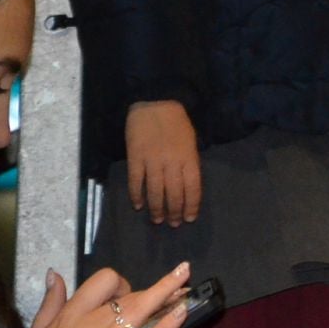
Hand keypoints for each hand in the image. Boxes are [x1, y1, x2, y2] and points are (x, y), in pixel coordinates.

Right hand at [17, 264, 189, 327]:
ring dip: (168, 292)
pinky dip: (168, 324)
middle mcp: (93, 322)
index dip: (119, 283)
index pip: (103, 281)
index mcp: (71, 314)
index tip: (125, 292)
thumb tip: (55, 274)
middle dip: (155, 287)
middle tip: (179, 277)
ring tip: (186, 280)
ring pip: (143, 309)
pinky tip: (182, 312)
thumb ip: (49, 304)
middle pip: (129, 295)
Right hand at [126, 101, 200, 225]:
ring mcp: (152, 161)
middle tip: (173, 224)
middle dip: (175, 211)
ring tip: (158, 220)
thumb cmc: (177, 123)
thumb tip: (188, 185)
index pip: (193, 187)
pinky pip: (137, 181)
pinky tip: (139, 206)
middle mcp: (172, 162)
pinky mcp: (135, 158)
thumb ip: (190, 162)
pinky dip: (137, 195)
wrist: (155, 103)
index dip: (192, 205)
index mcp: (189, 157)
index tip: (190, 218)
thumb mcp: (192, 141)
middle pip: (174, 193)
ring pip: (156, 191)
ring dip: (157, 208)